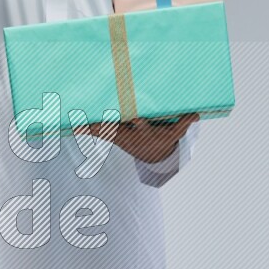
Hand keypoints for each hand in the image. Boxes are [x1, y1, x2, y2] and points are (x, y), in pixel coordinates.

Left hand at [81, 112, 200, 164]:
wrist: (153, 155)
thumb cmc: (163, 138)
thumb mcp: (174, 133)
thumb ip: (183, 123)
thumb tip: (196, 114)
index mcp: (144, 132)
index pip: (142, 126)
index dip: (139, 122)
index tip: (136, 118)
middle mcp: (130, 135)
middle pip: (117, 129)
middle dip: (107, 126)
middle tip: (94, 123)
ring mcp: (119, 136)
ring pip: (103, 131)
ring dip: (91, 128)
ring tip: (76, 125)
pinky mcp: (112, 135)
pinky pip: (97, 131)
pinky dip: (86, 129)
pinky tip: (73, 127)